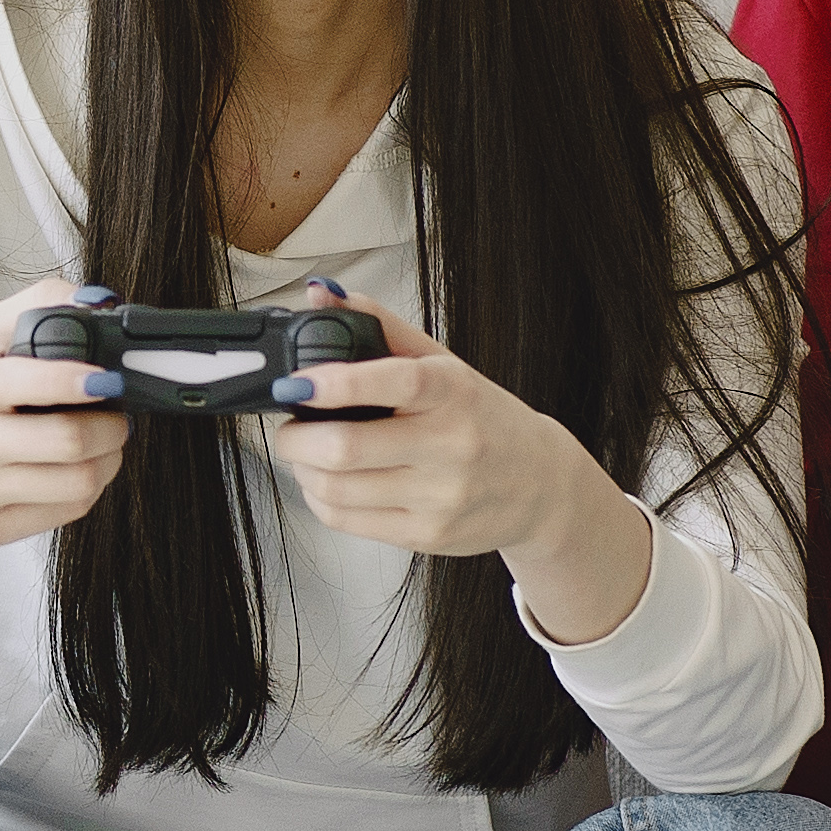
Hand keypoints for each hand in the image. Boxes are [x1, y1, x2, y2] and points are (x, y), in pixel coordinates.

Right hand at [0, 276, 130, 549]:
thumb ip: (38, 306)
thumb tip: (99, 304)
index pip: (32, 384)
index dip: (87, 381)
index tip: (110, 378)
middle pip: (69, 442)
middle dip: (112, 423)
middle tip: (115, 409)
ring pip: (77, 484)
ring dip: (107, 458)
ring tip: (100, 439)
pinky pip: (65, 513)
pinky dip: (84, 487)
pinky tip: (70, 467)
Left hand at [274, 285, 658, 641]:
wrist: (541, 486)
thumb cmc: (483, 419)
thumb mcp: (445, 366)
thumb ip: (381, 327)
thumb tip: (320, 295)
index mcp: (454, 392)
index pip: (395, 382)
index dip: (335, 382)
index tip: (295, 383)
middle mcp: (452, 445)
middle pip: (348, 447)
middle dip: (295, 437)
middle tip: (289, 425)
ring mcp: (440, 496)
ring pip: (338, 489)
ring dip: (302, 469)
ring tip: (305, 453)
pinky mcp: (428, 535)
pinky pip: (348, 521)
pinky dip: (319, 499)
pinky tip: (325, 482)